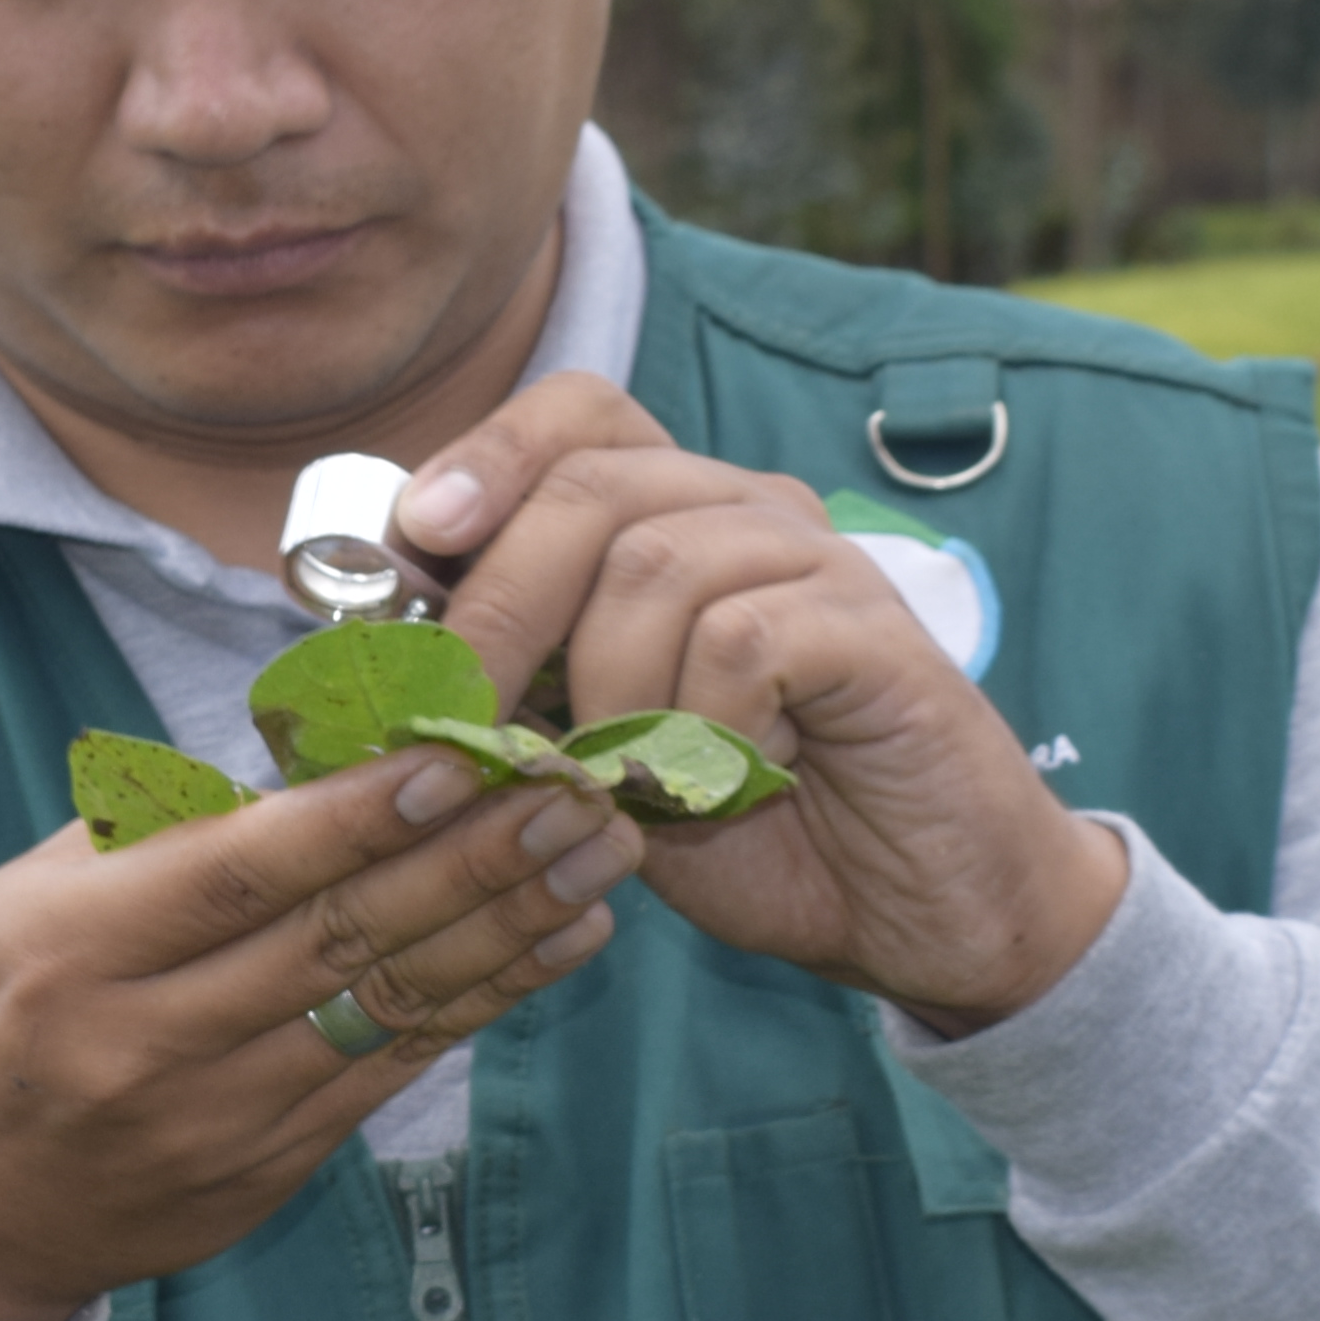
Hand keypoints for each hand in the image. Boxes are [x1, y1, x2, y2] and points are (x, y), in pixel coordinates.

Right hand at [0, 753, 642, 1320]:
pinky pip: (389, 1074)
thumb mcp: (19, 904)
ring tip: (597, 862)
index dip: (359, 817)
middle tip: (573, 791)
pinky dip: (482, 1004)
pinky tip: (555, 947)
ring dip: (508, 929)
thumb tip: (306, 750)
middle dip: (473, 858)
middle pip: (336, 938)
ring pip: (386, 1011)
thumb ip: (151, 834)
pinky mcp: (262, 1174)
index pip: (239, 873)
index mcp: (71, 951)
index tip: (459, 755)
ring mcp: (211, 1121)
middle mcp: (144, 1041)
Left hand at [398, 378, 1124, 1034]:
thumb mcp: (608, 758)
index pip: (580, 412)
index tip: (421, 536)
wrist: (922, 908)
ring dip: (607, 694)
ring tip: (626, 783)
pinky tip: (721, 784)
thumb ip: (527, 692)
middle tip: (472, 722)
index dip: (488, 453)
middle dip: (502, 609)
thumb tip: (396, 664)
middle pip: (593, 486)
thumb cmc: (761, 831)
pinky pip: (741, 640)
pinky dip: (699, 729)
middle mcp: (752, 511)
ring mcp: (821, 562)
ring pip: (655, 565)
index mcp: (683, 517)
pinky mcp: (876, 632)